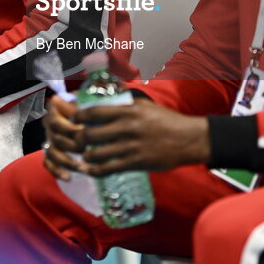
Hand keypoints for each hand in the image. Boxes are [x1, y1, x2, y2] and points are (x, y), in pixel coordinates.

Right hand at [41, 95, 90, 180]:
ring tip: (83, 168)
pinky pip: (48, 163)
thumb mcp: (87, 107)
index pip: (56, 121)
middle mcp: (49, 124)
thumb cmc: (88, 111)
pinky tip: (69, 178)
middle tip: (88, 150)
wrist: (84, 119)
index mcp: (55, 110)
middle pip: (55, 138)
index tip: (84, 132)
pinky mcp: (49, 152)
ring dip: (68, 162)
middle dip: (72, 146)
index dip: (69, 128)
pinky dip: (57, 171)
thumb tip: (86, 114)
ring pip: (52, 152)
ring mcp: (48, 138)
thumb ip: (84, 110)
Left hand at [76, 98, 210, 176]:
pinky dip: (97, 171)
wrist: (188, 139)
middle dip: (80, 139)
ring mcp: (131, 146)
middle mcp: (127, 127)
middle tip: (77, 141)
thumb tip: (109, 92)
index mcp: (129, 111)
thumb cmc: (166, 121)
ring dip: (87, 156)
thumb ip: (126, 101)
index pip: (95, 112)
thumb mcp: (145, 105)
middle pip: (91, 134)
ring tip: (86, 156)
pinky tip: (92, 170)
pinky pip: (109, 169)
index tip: (74, 120)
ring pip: (97, 154)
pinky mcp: (136, 163)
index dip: (79, 117)